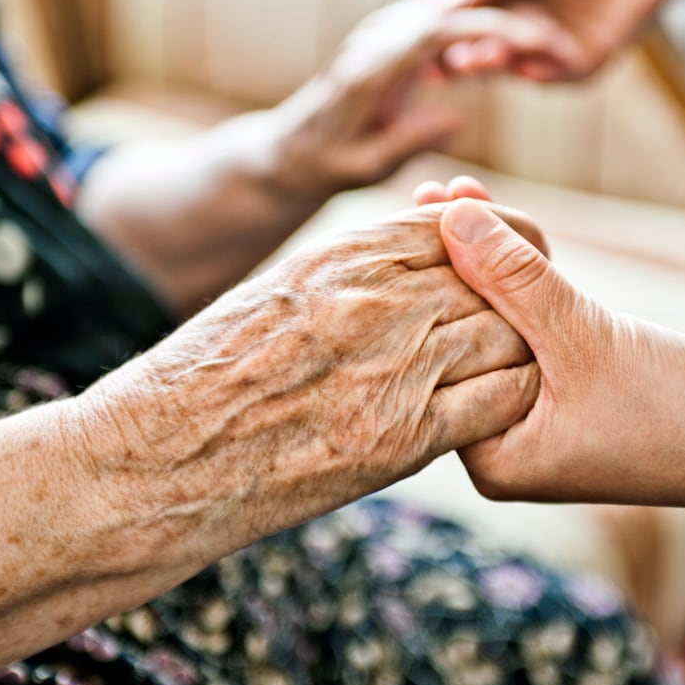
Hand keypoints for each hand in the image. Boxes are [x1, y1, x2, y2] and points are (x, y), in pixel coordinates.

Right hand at [79, 203, 545, 549]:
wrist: (160, 458)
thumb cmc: (204, 376)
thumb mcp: (274, 292)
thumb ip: (347, 270)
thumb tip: (403, 257)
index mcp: (340, 256)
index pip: (453, 227)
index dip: (496, 239)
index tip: (508, 257)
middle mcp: (377, 302)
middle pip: (491, 280)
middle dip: (516, 296)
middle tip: (524, 317)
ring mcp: (395, 369)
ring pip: (507, 338)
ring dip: (518, 349)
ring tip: (511, 364)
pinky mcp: (403, 439)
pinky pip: (499, 404)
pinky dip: (512, 400)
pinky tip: (498, 408)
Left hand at [267, 0, 582, 200]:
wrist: (290, 148)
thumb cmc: (327, 166)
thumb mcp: (365, 167)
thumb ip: (407, 140)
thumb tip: (457, 118)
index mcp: (370, 69)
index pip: (437, 30)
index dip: (490, 29)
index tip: (535, 40)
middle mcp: (373, 40)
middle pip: (449, 8)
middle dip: (504, 18)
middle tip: (553, 39)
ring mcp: (378, 33)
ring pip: (445, 6)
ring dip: (492, 18)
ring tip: (541, 40)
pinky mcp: (386, 37)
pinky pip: (436, 18)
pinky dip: (473, 26)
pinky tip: (506, 44)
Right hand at [424, 0, 684, 80]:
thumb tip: (440, 2)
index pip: (456, 18)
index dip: (437, 30)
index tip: (416, 35)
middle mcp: (515, 23)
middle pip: (477, 49)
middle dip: (462, 54)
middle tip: (449, 60)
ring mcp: (546, 47)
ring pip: (512, 65)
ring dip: (496, 63)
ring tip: (486, 56)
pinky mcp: (580, 63)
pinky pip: (554, 75)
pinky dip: (542, 69)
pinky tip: (530, 62)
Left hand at [434, 193, 684, 510]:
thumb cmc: (680, 408)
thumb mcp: (582, 335)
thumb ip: (512, 278)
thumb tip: (449, 215)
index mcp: (494, 460)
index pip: (437, 363)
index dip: (426, 285)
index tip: (410, 216)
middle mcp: (509, 448)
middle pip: (463, 342)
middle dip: (451, 265)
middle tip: (427, 191)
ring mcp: (543, 423)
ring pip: (500, 329)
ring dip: (488, 263)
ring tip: (457, 190)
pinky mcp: (577, 396)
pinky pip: (536, 331)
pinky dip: (525, 283)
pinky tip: (501, 228)